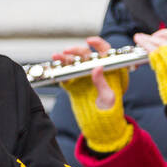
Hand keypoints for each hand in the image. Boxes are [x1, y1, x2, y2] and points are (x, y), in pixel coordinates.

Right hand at [55, 38, 132, 154]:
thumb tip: (98, 67)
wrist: (99, 125)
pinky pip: (66, 76)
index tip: (90, 40)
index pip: (105, 52)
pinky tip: (55, 66)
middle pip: (86, 55)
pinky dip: (60, 71)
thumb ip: (103, 82)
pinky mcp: (74, 85)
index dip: (98, 44)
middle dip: (77, 50)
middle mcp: (96, 70)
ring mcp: (84, 77)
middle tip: (68, 51)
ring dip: (65, 58)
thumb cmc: (110, 111)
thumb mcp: (109, 97)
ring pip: (75, 63)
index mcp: (110, 70)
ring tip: (57, 56)